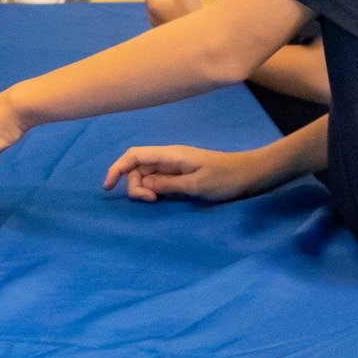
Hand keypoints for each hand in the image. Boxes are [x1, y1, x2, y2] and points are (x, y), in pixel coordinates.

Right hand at [102, 143, 269, 202]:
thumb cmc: (226, 179)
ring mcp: (174, 167)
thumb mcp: (195, 185)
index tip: (108, 188)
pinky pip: (158, 183)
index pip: (134, 155)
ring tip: (158, 202)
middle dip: (134, 186)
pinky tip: (163, 199)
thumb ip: (167, 185)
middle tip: (151, 202)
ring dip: (145, 191)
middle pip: (136, 169)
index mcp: (170, 155)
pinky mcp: (180, 176)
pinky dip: (155, 192)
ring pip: (146, 177)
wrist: (249, 175)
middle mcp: (168, 159)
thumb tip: (142, 186)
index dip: (116, 168)